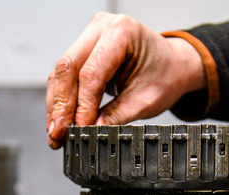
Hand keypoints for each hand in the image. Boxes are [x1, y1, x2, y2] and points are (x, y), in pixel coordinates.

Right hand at [46, 12, 205, 148]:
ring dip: (56, 105)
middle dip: (61, 105)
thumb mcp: (145, 100)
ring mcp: (89, 36)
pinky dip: (60, 99)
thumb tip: (92, 130)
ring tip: (56, 132)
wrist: (172, 66)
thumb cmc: (165, 74)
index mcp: (123, 32)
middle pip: (68, 68)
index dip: (82, 104)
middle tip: (58, 133)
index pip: (91, 72)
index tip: (80, 128)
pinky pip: (64, 75)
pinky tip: (58, 120)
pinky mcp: (82, 50)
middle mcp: (101, 28)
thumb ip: (117, 116)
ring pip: (61, 73)